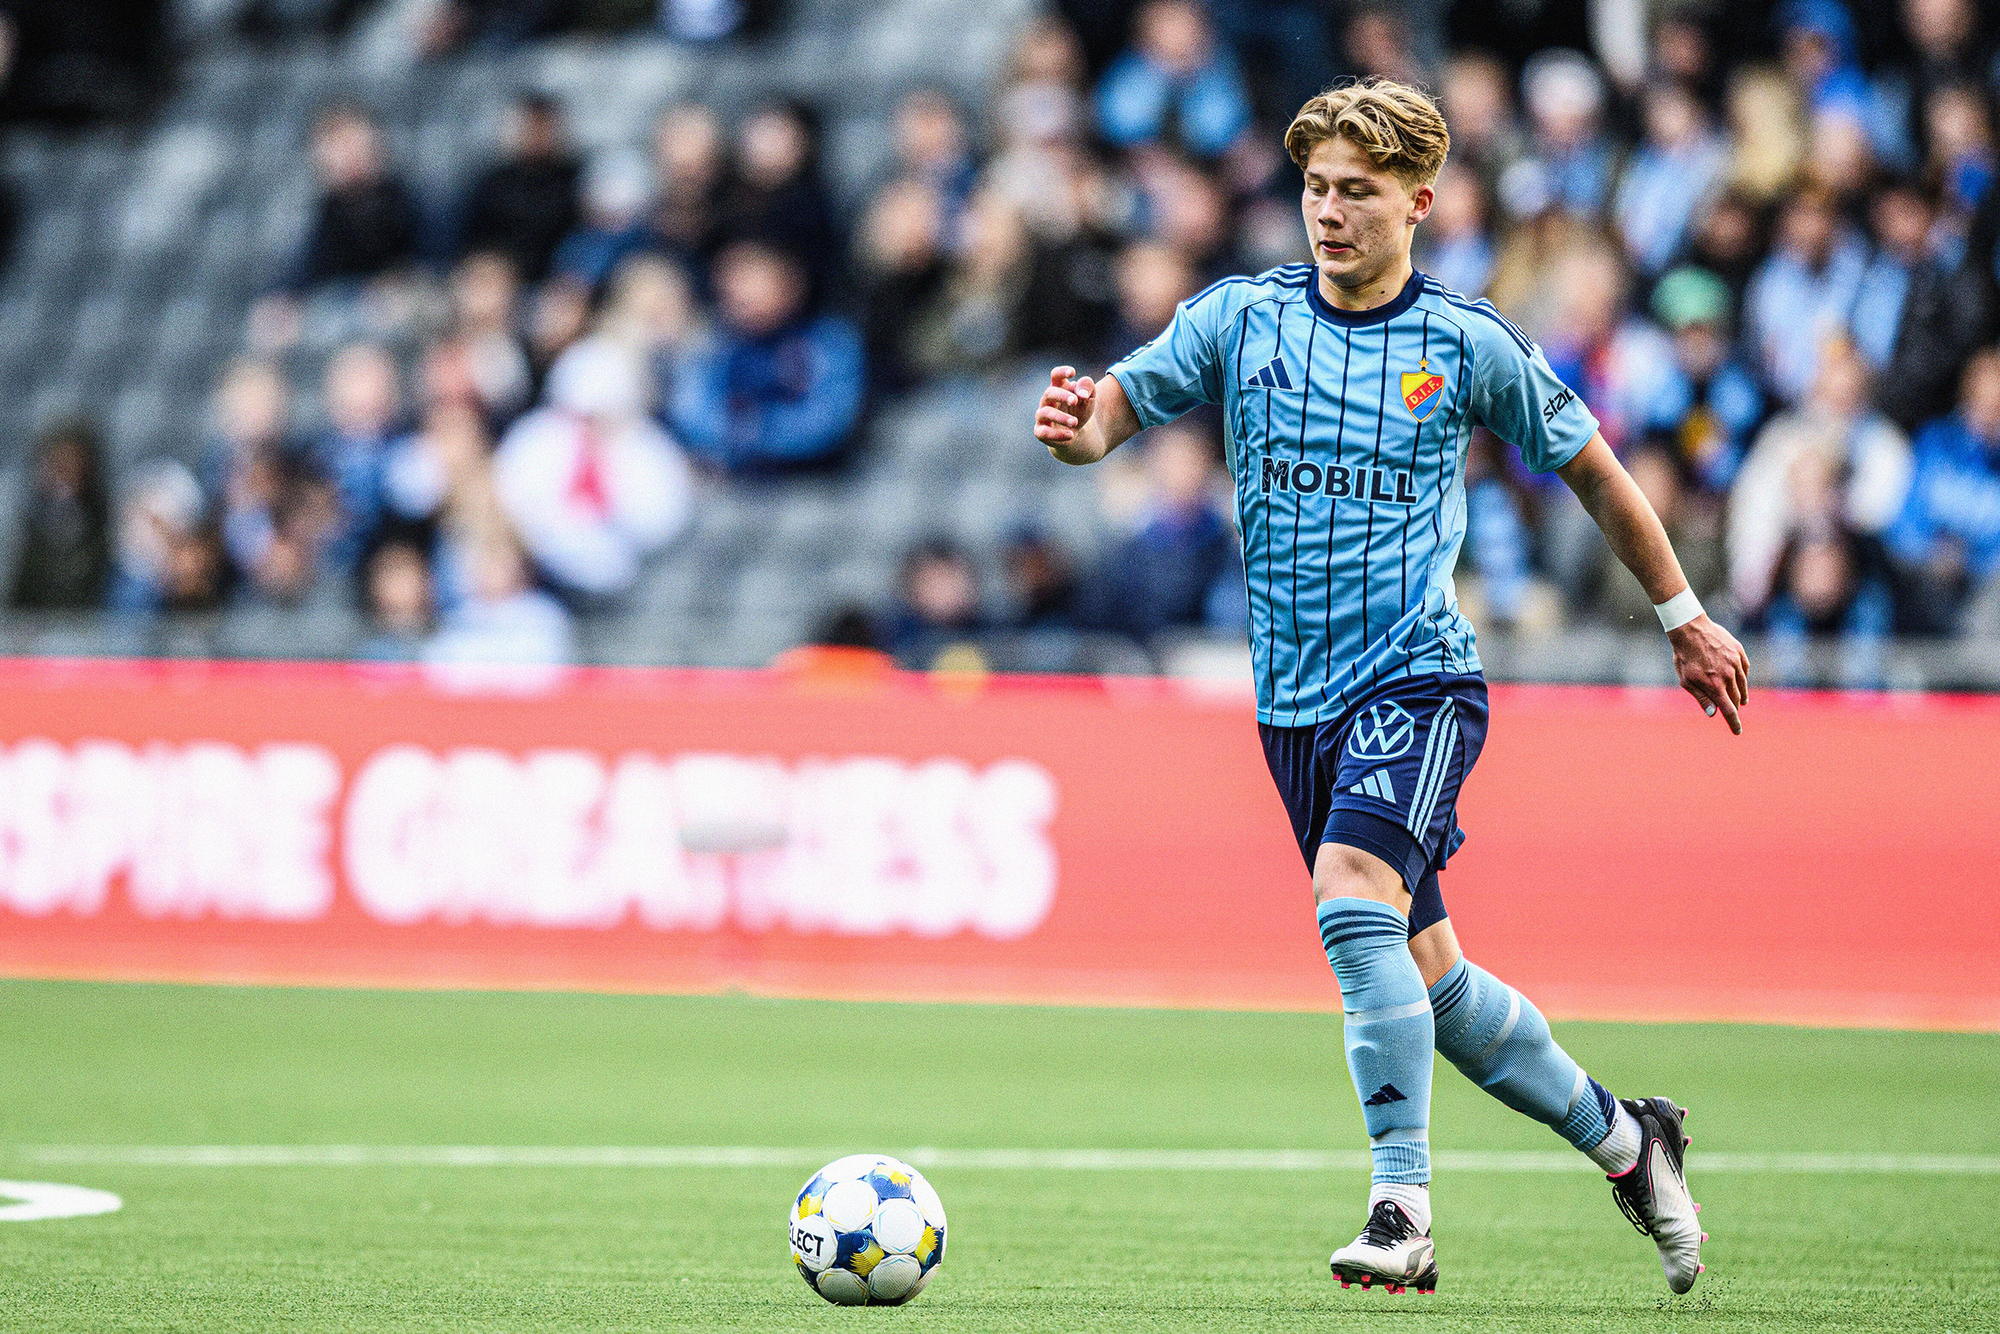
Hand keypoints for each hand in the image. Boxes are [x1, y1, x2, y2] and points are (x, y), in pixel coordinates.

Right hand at [1034, 366, 1094, 450]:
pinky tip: (1071, 435)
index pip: (1055, 375)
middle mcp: (1047, 400)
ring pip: (1046, 413)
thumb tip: (1081, 393)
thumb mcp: (1090, 397)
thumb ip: (1088, 387)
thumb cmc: (1080, 410)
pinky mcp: (1040, 432)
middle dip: (1062, 396)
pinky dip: (1057, 434)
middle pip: (1049, 392)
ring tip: (1075, 422)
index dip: (1062, 372)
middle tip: (1075, 401)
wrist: (1077, 432)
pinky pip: (1044, 433)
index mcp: (1058, 388)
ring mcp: (1041, 416)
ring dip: (1060, 417)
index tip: (1073, 372)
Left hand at [1669, 615, 1749, 734]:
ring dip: (1742, 695)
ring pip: (1743, 685)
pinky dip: (1742, 678)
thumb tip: (1713, 714)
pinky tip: (1739, 681)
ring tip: (1741, 701)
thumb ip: (1701, 698)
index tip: (1737, 731)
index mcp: (1715, 685)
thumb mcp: (1686, 681)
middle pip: (1737, 698)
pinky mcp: (1739, 652)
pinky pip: (1745, 670)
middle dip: (1735, 707)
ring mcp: (1736, 663)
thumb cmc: (1684, 656)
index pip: (1729, 710)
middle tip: (1733, 712)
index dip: (1734, 723)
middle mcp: (1729, 675)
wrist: (1690, 629)